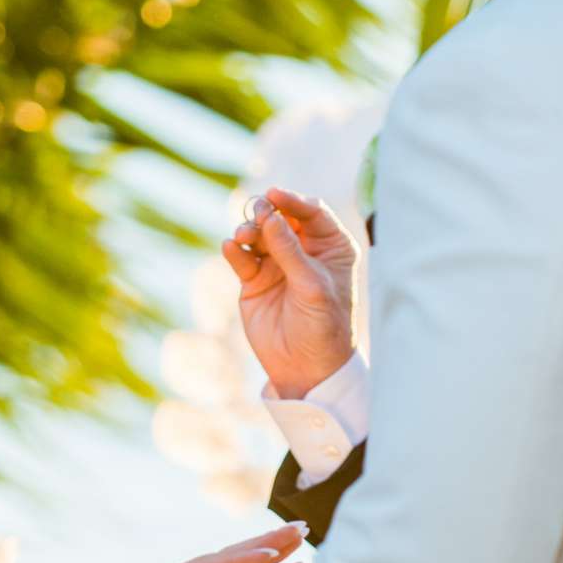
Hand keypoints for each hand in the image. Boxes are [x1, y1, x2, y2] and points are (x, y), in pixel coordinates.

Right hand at [224, 187, 359, 399]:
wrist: (306, 368)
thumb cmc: (323, 326)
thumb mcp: (311, 285)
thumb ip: (289, 251)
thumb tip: (270, 216)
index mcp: (331, 247)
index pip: (312, 212)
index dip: (293, 200)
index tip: (275, 194)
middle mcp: (304, 251)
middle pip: (281, 218)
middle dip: (267, 212)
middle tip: (257, 214)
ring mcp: (277, 264)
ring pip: (258, 234)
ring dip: (249, 230)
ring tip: (244, 236)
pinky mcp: (254, 280)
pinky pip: (242, 257)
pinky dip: (235, 250)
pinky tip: (232, 248)